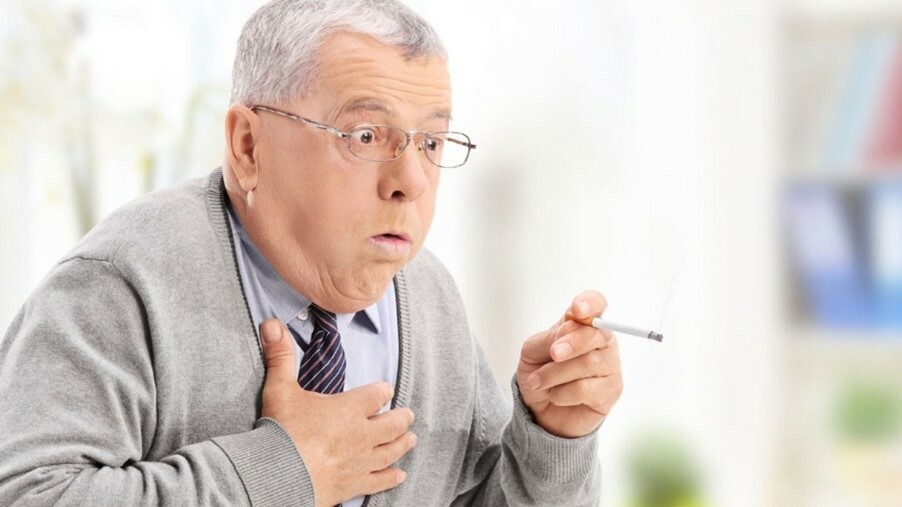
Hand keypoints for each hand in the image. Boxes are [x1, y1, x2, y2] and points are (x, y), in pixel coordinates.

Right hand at [258, 318, 416, 505]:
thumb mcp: (280, 389)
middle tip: (408, 415)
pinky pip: (380, 480)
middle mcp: (361, 434)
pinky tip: (399, 475)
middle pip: (391, 423)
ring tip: (411, 439)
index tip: (386, 389)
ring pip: (391, 451)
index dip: (383, 390)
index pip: (376, 394)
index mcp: (348, 408)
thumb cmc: (282, 432)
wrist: (279, 476)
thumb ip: (280, 356)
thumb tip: (272, 323)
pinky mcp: (354, 485)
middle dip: (401, 418)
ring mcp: (360, 461)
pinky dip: (391, 477)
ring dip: (402, 444)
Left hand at [516, 290, 622, 437]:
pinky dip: (562, 393)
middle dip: (572, 343)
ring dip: (555, 374)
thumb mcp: (533, 351)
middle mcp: (602, 342)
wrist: (540, 410)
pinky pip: (586, 389)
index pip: (597, 304)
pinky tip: (555, 395)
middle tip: (553, 354)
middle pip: (597, 333)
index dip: (590, 303)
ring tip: (537, 382)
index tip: (577, 311)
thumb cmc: (540, 373)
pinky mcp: (611, 391)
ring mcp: (610, 366)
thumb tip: (568, 329)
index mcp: (584, 325)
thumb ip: (549, 337)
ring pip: (588, 363)